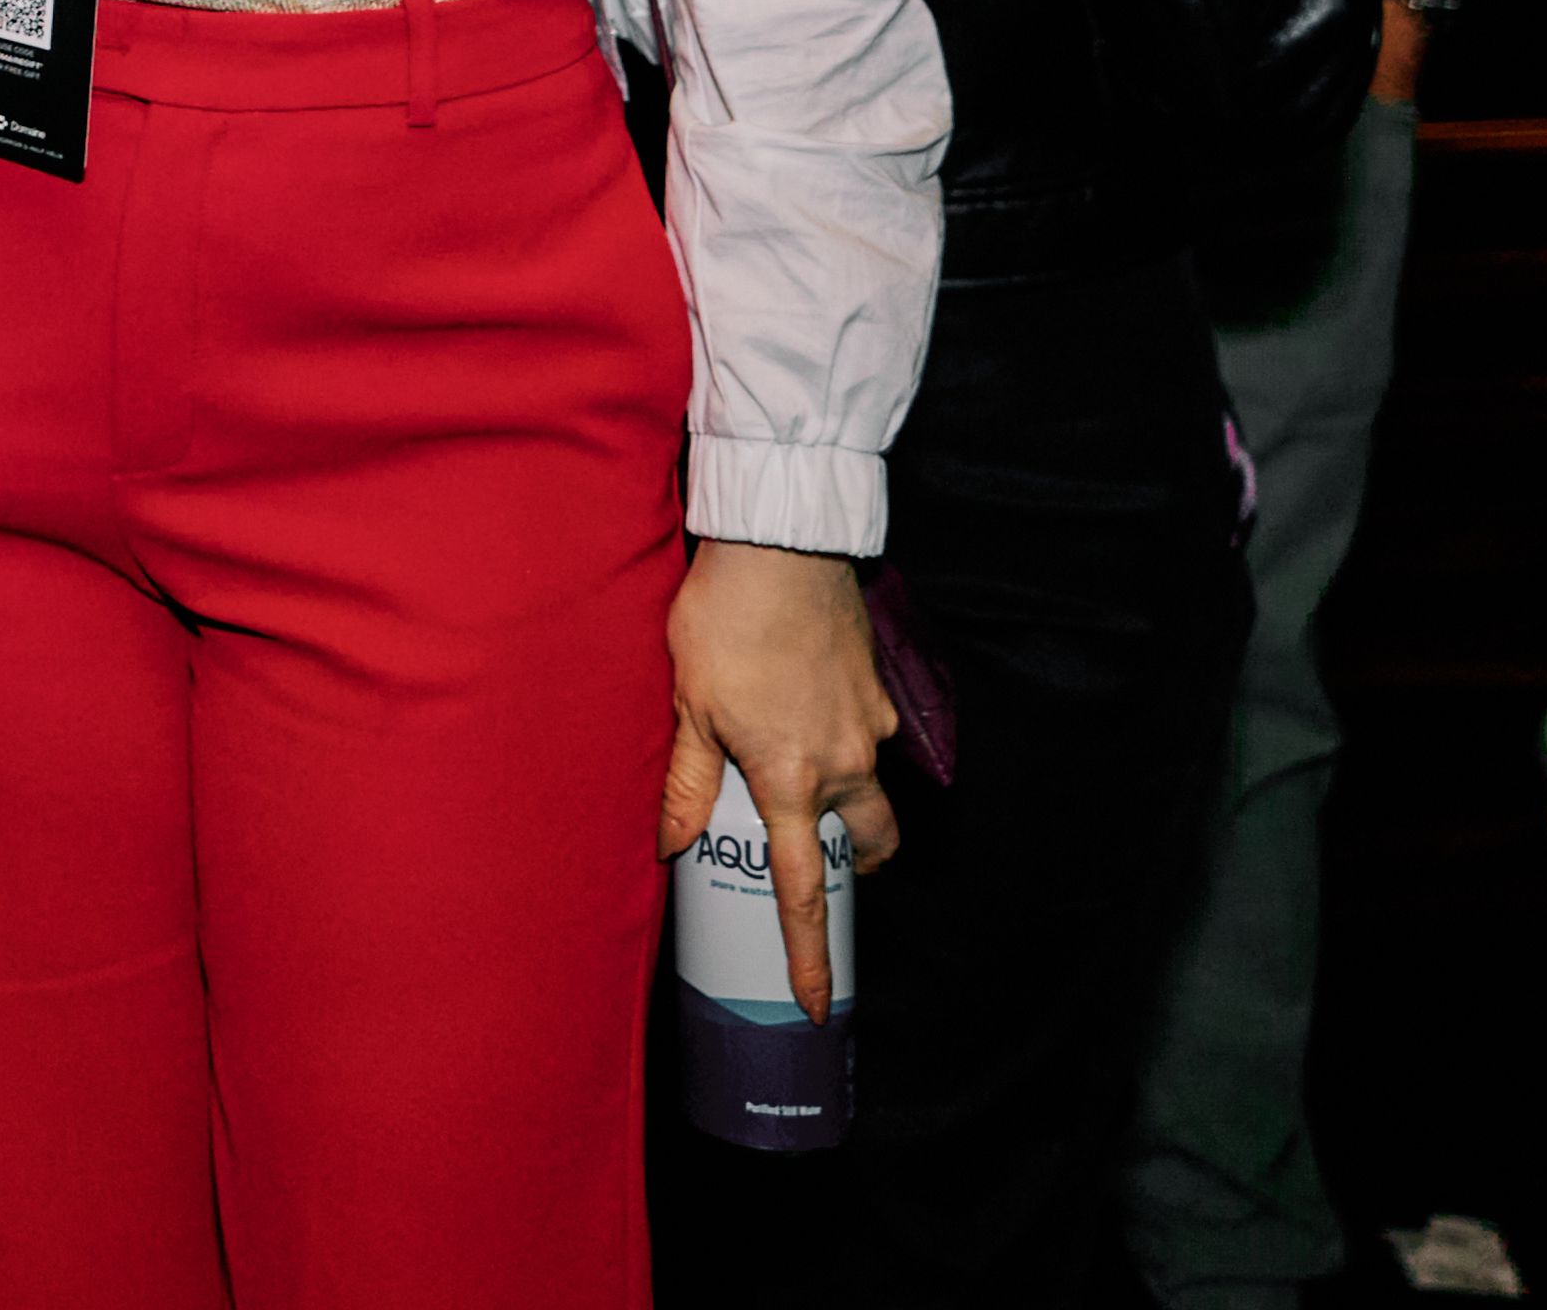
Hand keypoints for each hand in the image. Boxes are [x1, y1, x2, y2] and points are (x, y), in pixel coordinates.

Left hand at [661, 539, 899, 1024]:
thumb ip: (683, 780)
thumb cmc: (722, 620)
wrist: (779, 545)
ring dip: (848, 805)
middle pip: (866, 845)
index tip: (818, 1002)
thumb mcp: (686, 702)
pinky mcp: (877, 689)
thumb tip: (669, 844)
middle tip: (812, 861)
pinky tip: (800, 708)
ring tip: (799, 779)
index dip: (808, 951)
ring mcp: (869, 724)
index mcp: (790, 776)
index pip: (801, 887)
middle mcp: (844, 761)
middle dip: (851, 867)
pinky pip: (868, 736)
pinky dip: (840, 741)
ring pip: (872, 791)